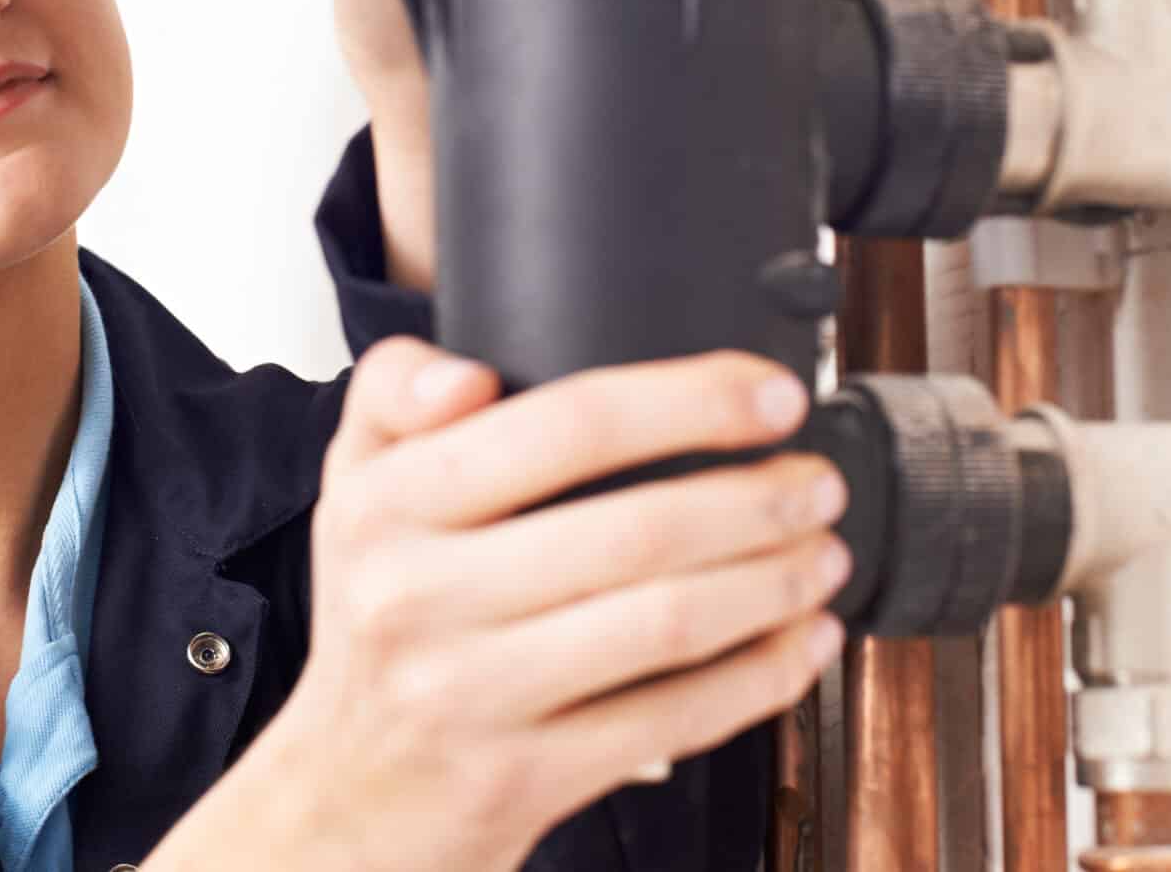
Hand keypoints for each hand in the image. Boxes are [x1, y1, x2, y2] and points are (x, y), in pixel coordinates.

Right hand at [149, 339, 850, 871]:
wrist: (346, 798)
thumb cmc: (378, 620)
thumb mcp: (355, 486)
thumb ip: (395, 392)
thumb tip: (468, 373)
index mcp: (388, 503)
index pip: (564, 423)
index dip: (690, 401)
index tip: (771, 394)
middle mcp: (421, 595)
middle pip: (636, 529)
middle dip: (760, 499)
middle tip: (817, 480)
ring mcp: (474, 694)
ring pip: (667, 625)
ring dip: (773, 583)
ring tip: (823, 553)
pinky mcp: (525, 778)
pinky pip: (672, 719)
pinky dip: (759, 677)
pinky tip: (802, 642)